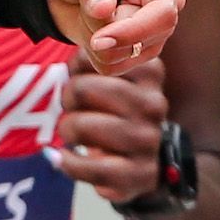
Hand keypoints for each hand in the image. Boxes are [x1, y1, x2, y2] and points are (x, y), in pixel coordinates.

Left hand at [44, 0, 179, 71]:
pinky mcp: (138, 51)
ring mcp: (154, 31)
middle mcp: (164, 5)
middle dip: (102, 30)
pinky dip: (92, 52)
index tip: (97, 40)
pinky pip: (112, 67)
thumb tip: (103, 10)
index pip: (163, 14)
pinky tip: (90, 28)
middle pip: (143, 40)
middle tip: (85, 3)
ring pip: (125, 57)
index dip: (132, 31)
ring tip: (89, 11)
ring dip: (94, 40)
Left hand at [55, 54, 168, 201]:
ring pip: (85, 127)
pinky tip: (65, 158)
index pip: (99, 55)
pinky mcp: (140, 174)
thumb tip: (80, 45)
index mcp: (149, 72)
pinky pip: (92, 167)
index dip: (77, 65)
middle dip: (68, 96)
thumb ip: (97, 56)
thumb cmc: (118, 110)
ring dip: (68, 128)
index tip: (77, 74)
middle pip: (86, 89)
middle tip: (69, 103)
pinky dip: (69, 163)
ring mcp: (148, 141)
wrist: (144, 161)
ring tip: (70, 130)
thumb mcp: (114, 76)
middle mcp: (154, 104)